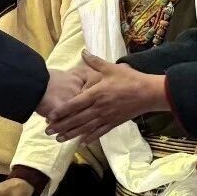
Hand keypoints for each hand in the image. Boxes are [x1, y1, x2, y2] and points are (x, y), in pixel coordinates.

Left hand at [44, 51, 168, 144]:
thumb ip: (95, 62)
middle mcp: (99, 108)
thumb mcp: (111, 68)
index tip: (50, 116)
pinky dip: (90, 138)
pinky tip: (82, 143)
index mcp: (97, 94)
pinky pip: (100, 132)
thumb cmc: (130, 79)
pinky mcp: (114, 123)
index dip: (62, 110)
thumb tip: (83, 52)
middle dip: (62, 125)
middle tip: (48, 131)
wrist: (148, 93)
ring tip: (59, 139)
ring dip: (72, 134)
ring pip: (86, 128)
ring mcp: (106, 117)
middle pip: (77, 119)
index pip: (75, 104)